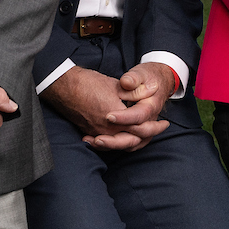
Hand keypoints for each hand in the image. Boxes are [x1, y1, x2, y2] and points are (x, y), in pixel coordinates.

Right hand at [43, 66, 172, 152]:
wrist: (64, 87)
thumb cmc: (89, 83)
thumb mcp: (116, 86)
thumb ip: (133, 96)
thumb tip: (147, 98)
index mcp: (117, 117)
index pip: (142, 128)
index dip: (155, 127)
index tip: (164, 123)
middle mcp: (107, 129)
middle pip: (133, 141)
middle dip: (148, 136)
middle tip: (159, 129)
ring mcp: (97, 133)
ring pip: (121, 145)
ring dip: (135, 141)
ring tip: (144, 135)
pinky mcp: (90, 133)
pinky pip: (108, 144)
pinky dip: (119, 143)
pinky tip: (125, 139)